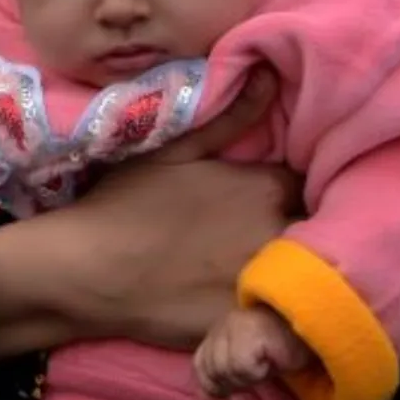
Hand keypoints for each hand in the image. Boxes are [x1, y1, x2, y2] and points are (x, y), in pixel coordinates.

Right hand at [0, 67, 298, 360]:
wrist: (89, 269)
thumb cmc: (127, 201)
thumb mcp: (177, 149)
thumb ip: (233, 116)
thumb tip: (270, 74)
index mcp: (265, 188)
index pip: (307, 186)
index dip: (291, 192)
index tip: (273, 197)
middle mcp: (277, 234)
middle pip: (310, 232)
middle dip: (296, 229)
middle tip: (261, 234)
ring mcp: (267, 284)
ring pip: (301, 275)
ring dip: (290, 269)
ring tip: (259, 269)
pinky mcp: (250, 325)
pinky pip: (279, 318)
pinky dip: (272, 311)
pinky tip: (247, 305)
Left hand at [194, 305, 317, 399]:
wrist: (309, 329)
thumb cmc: (280, 348)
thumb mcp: (247, 366)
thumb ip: (223, 379)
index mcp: (219, 329)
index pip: (201, 362)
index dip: (211, 381)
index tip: (230, 388)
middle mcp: (224, 323)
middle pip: (214, 369)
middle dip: (235, 380)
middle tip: (258, 370)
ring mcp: (236, 325)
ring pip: (227, 369)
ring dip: (250, 375)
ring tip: (267, 363)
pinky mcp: (251, 331)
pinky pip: (243, 366)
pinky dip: (258, 370)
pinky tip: (271, 359)